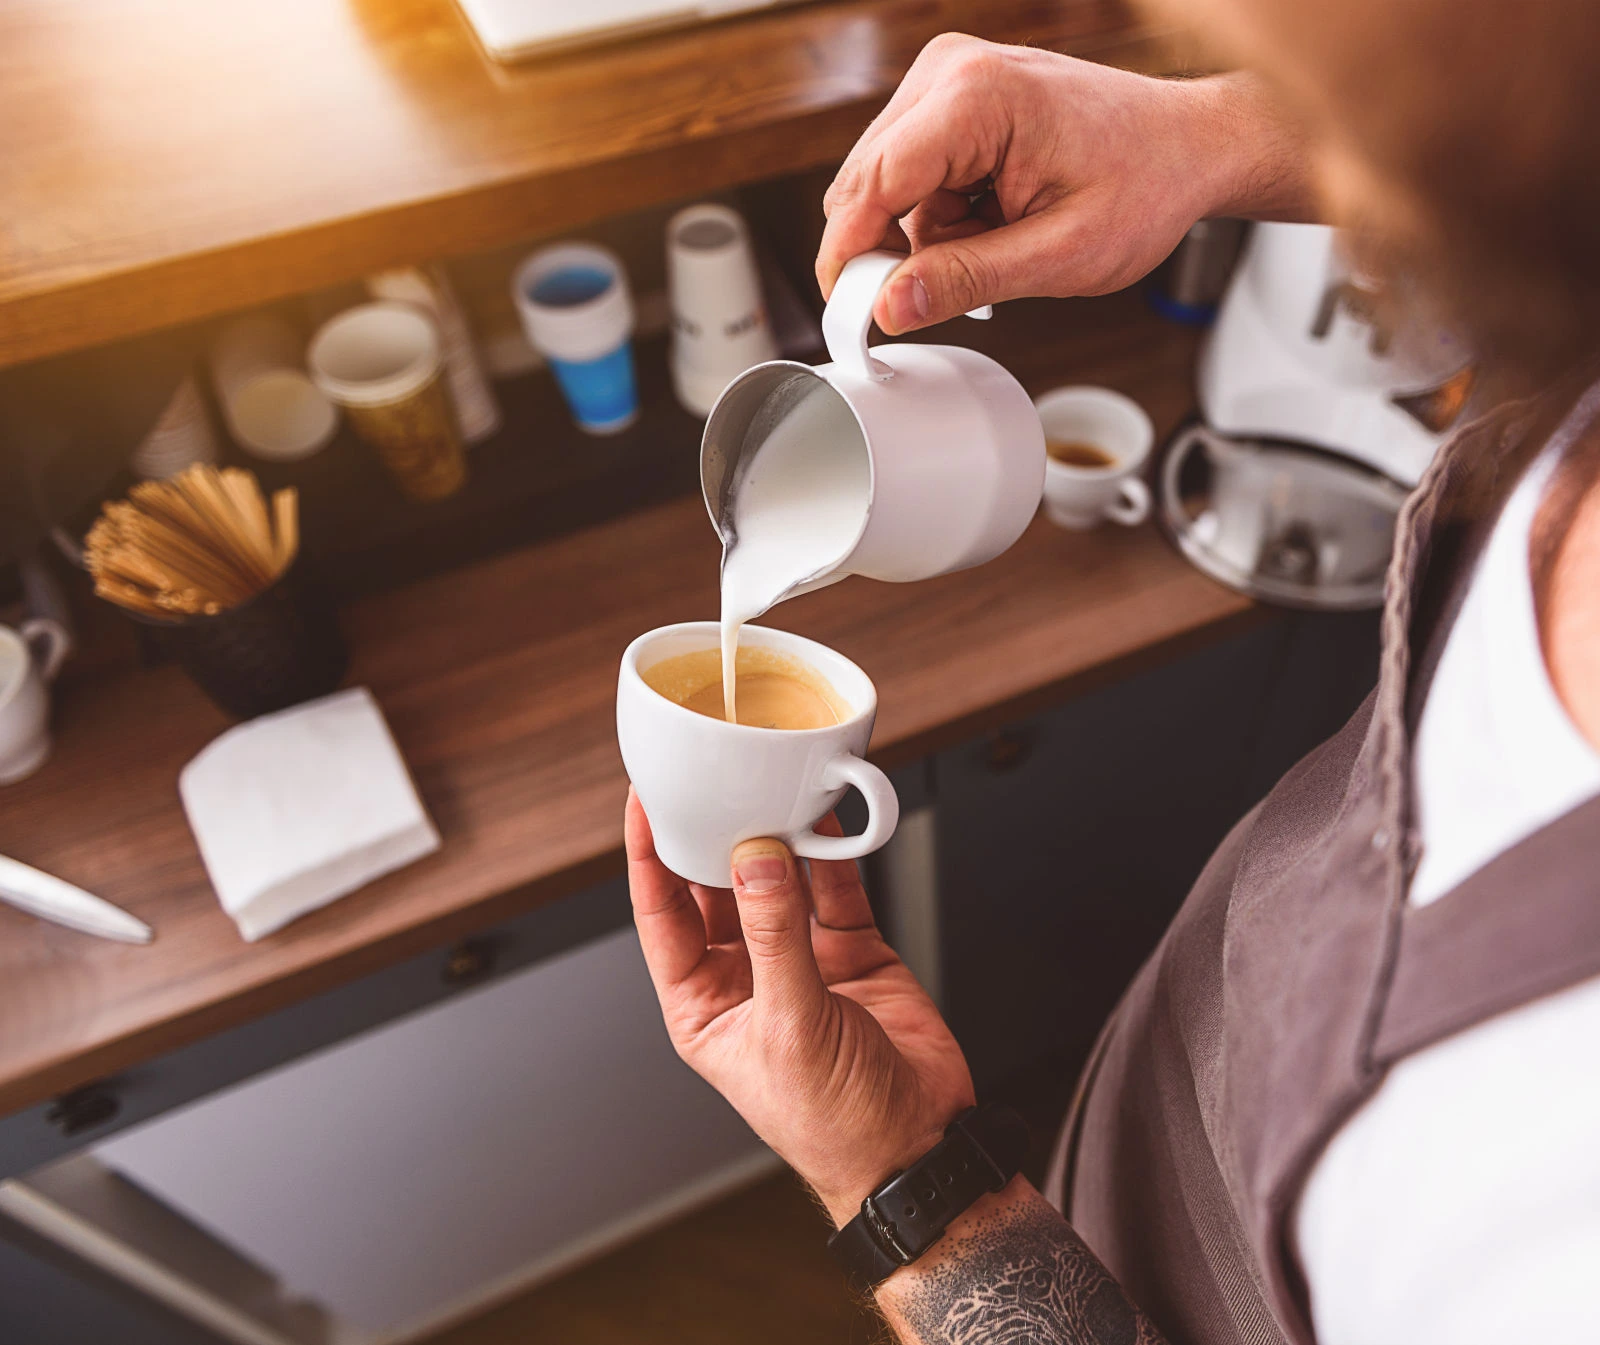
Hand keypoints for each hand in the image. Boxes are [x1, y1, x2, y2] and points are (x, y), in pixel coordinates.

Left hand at [625, 788, 973, 1224]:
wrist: (919, 1151)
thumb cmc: (834, 1125)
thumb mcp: (791, 1028)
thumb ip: (776, 937)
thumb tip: (757, 860)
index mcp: (703, 1005)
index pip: (662, 915)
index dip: (649, 856)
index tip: (646, 801)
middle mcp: (745, 977)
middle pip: (717, 888)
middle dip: (715, 836)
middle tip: (715, 780)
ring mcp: (800, 961)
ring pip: (777, 881)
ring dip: (776, 839)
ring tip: (774, 789)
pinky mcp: (852, 952)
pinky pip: (837, 889)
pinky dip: (835, 854)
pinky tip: (828, 820)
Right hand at [817, 37, 1314, 332]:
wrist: (1190, 146)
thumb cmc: (1146, 184)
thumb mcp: (1058, 256)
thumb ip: (966, 280)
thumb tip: (890, 307)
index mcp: (977, 96)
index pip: (872, 185)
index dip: (850, 257)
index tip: (847, 314)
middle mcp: (951, 71)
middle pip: (864, 183)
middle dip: (889, 249)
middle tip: (941, 292)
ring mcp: (948, 78)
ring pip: (882, 184)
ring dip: (922, 232)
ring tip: (995, 242)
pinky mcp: (952, 96)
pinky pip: (909, 174)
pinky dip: (937, 214)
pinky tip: (990, 220)